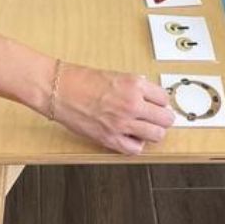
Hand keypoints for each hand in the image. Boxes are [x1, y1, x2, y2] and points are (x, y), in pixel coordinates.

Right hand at [51, 63, 174, 154]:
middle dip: (163, 119)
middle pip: (165, 119)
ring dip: (153, 133)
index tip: (158, 105)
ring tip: (146, 129)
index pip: (164, 98)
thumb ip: (133, 86)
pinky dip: (136, 145)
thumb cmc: (80, 80)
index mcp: (134, 84)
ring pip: (156, 135)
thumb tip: (147, 94)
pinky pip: (135, 149)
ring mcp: (122, 123)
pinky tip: (130, 137)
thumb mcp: (115, 75)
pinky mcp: (110, 138)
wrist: (59, 90)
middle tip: (157, 119)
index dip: (161, 103)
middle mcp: (132, 103)